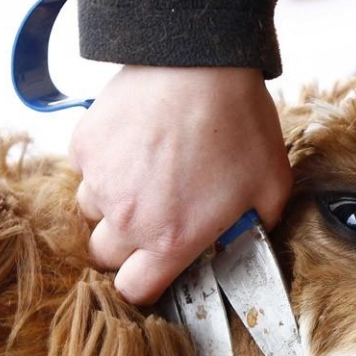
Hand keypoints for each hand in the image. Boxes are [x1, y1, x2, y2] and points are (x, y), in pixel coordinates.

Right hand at [70, 66, 291, 304]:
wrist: (202, 65)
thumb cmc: (240, 124)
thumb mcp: (270, 186)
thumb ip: (257, 225)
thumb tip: (247, 238)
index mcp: (171, 239)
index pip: (134, 290)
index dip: (142, 286)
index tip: (152, 272)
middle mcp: (128, 218)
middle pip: (105, 255)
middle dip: (127, 245)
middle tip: (154, 218)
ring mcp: (100, 180)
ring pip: (91, 210)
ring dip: (113, 203)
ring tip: (146, 175)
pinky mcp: (85, 145)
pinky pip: (85, 169)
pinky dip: (104, 165)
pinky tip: (135, 145)